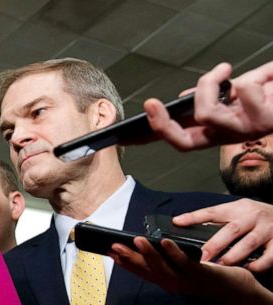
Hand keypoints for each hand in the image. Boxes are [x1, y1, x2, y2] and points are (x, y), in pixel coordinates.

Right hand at [111, 237, 272, 304]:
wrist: (236, 290)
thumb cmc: (209, 278)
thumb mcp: (183, 271)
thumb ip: (168, 263)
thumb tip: (153, 248)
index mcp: (166, 281)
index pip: (140, 272)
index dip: (125, 263)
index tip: (110, 252)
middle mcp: (171, 283)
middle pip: (146, 270)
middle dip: (129, 258)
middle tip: (114, 246)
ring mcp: (184, 279)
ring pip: (161, 266)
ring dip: (148, 253)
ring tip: (136, 241)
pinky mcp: (199, 273)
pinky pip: (183, 262)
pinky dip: (172, 251)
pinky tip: (165, 241)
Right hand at [144, 61, 272, 150]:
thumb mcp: (241, 90)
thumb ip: (216, 94)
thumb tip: (188, 94)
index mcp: (221, 130)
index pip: (182, 139)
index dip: (156, 135)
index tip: (137, 123)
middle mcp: (230, 135)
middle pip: (183, 142)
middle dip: (163, 123)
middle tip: (152, 103)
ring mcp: (245, 131)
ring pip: (206, 112)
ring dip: (212, 83)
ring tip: (226, 70)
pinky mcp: (263, 120)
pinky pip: (243, 90)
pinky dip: (253, 76)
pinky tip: (265, 76)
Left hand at [170, 199, 272, 270]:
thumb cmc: (256, 218)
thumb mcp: (238, 212)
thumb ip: (217, 220)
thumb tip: (183, 225)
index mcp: (238, 208)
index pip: (213, 212)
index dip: (194, 217)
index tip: (178, 222)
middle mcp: (253, 216)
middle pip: (231, 229)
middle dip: (214, 245)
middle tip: (201, 258)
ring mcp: (268, 229)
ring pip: (249, 243)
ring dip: (233, 256)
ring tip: (220, 266)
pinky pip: (270, 255)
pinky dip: (259, 264)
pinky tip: (249, 270)